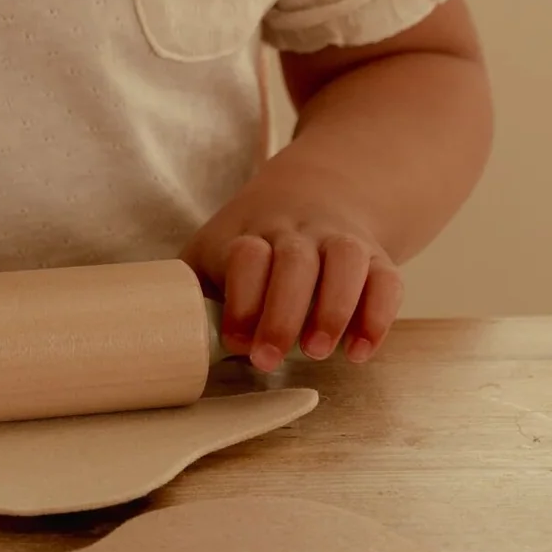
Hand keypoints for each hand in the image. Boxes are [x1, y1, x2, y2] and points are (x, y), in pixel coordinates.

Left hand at [183, 196, 403, 371]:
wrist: (317, 192)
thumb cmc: (250, 244)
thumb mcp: (214, 253)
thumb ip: (194, 293)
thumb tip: (164, 342)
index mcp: (250, 232)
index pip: (248, 254)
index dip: (243, 298)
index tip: (236, 341)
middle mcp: (298, 231)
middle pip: (296, 260)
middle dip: (284, 313)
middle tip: (272, 359)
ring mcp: (339, 241)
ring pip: (346, 260)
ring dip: (334, 309)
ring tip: (318, 351)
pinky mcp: (376, 259)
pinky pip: (387, 279)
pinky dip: (378, 316)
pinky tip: (361, 352)